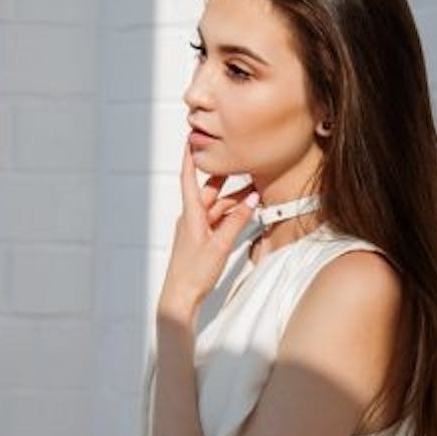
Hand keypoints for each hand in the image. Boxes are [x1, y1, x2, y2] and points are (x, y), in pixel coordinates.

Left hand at [157, 141, 259, 324]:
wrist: (181, 296)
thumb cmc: (193, 273)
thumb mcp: (221, 244)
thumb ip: (237, 220)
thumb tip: (251, 200)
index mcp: (191, 214)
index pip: (189, 178)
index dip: (190, 158)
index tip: (191, 139)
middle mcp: (191, 218)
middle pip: (209, 191)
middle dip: (226, 179)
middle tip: (241, 163)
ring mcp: (196, 229)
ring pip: (217, 207)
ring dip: (234, 201)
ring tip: (255, 191)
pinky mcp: (201, 239)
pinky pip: (218, 220)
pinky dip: (231, 216)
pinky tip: (246, 214)